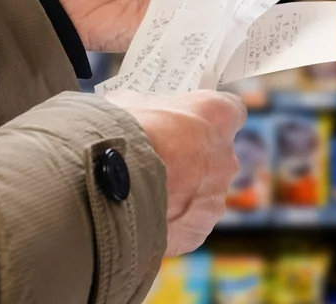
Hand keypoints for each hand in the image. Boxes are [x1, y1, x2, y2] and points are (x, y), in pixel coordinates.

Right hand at [107, 89, 246, 255]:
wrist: (105, 183)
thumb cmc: (122, 132)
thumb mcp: (130, 103)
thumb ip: (147, 107)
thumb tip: (135, 111)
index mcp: (216, 115)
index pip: (231, 110)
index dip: (210, 117)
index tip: (192, 121)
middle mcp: (226, 157)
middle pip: (216, 156)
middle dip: (191, 158)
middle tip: (159, 159)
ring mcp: (215, 198)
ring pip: (202, 194)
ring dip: (180, 192)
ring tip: (143, 192)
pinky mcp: (199, 231)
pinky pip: (186, 224)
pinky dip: (169, 221)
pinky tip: (142, 214)